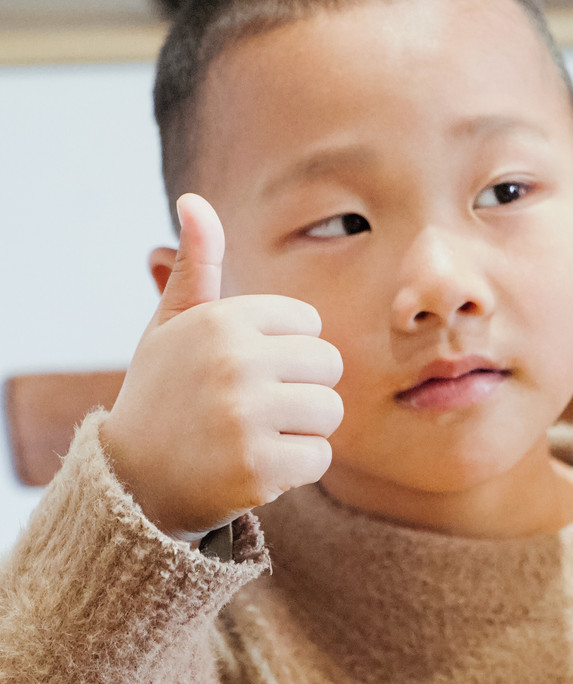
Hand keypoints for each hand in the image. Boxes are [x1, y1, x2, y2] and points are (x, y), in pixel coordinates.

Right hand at [100, 193, 343, 536]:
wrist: (132, 483)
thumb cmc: (162, 396)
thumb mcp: (171, 326)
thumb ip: (196, 267)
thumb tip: (195, 200)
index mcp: (220, 320)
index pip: (308, 323)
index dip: (285, 352)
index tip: (244, 373)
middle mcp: (234, 361)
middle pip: (328, 366)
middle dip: (302, 390)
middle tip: (256, 410)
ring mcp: (246, 416)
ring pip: (330, 411)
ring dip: (303, 430)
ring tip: (256, 436)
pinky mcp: (258, 466)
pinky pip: (320, 457)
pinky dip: (297, 468)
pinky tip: (257, 466)